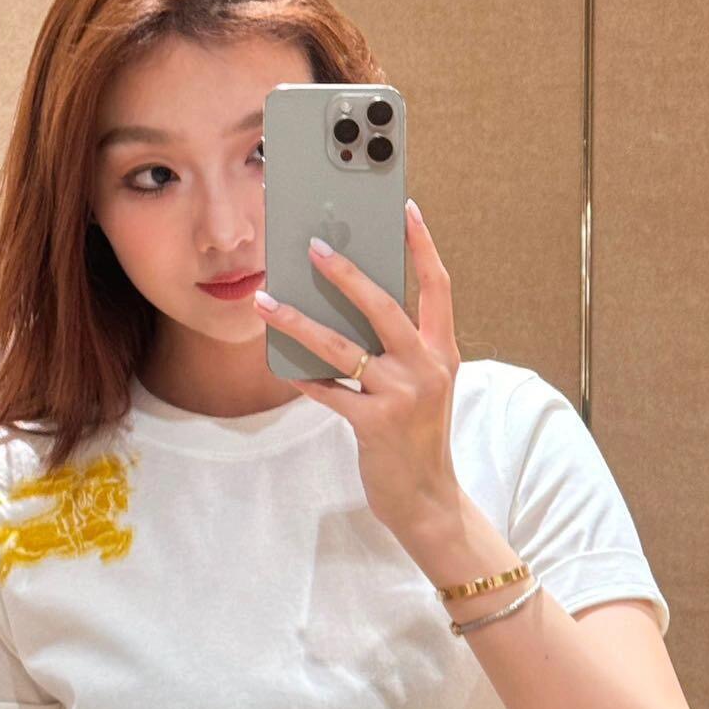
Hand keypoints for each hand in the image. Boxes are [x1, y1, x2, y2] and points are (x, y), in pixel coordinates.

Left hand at [253, 199, 462, 539]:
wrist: (427, 499)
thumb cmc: (417, 437)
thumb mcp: (421, 387)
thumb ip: (397, 350)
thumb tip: (345, 308)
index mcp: (443, 352)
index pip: (438, 286)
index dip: (423, 246)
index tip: (406, 209)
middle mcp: (427, 368)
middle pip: (384, 305)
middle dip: (345, 273)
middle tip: (312, 245)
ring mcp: (402, 396)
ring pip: (342, 346)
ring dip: (299, 321)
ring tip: (266, 300)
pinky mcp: (375, 424)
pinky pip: (328, 391)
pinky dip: (302, 376)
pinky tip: (278, 361)